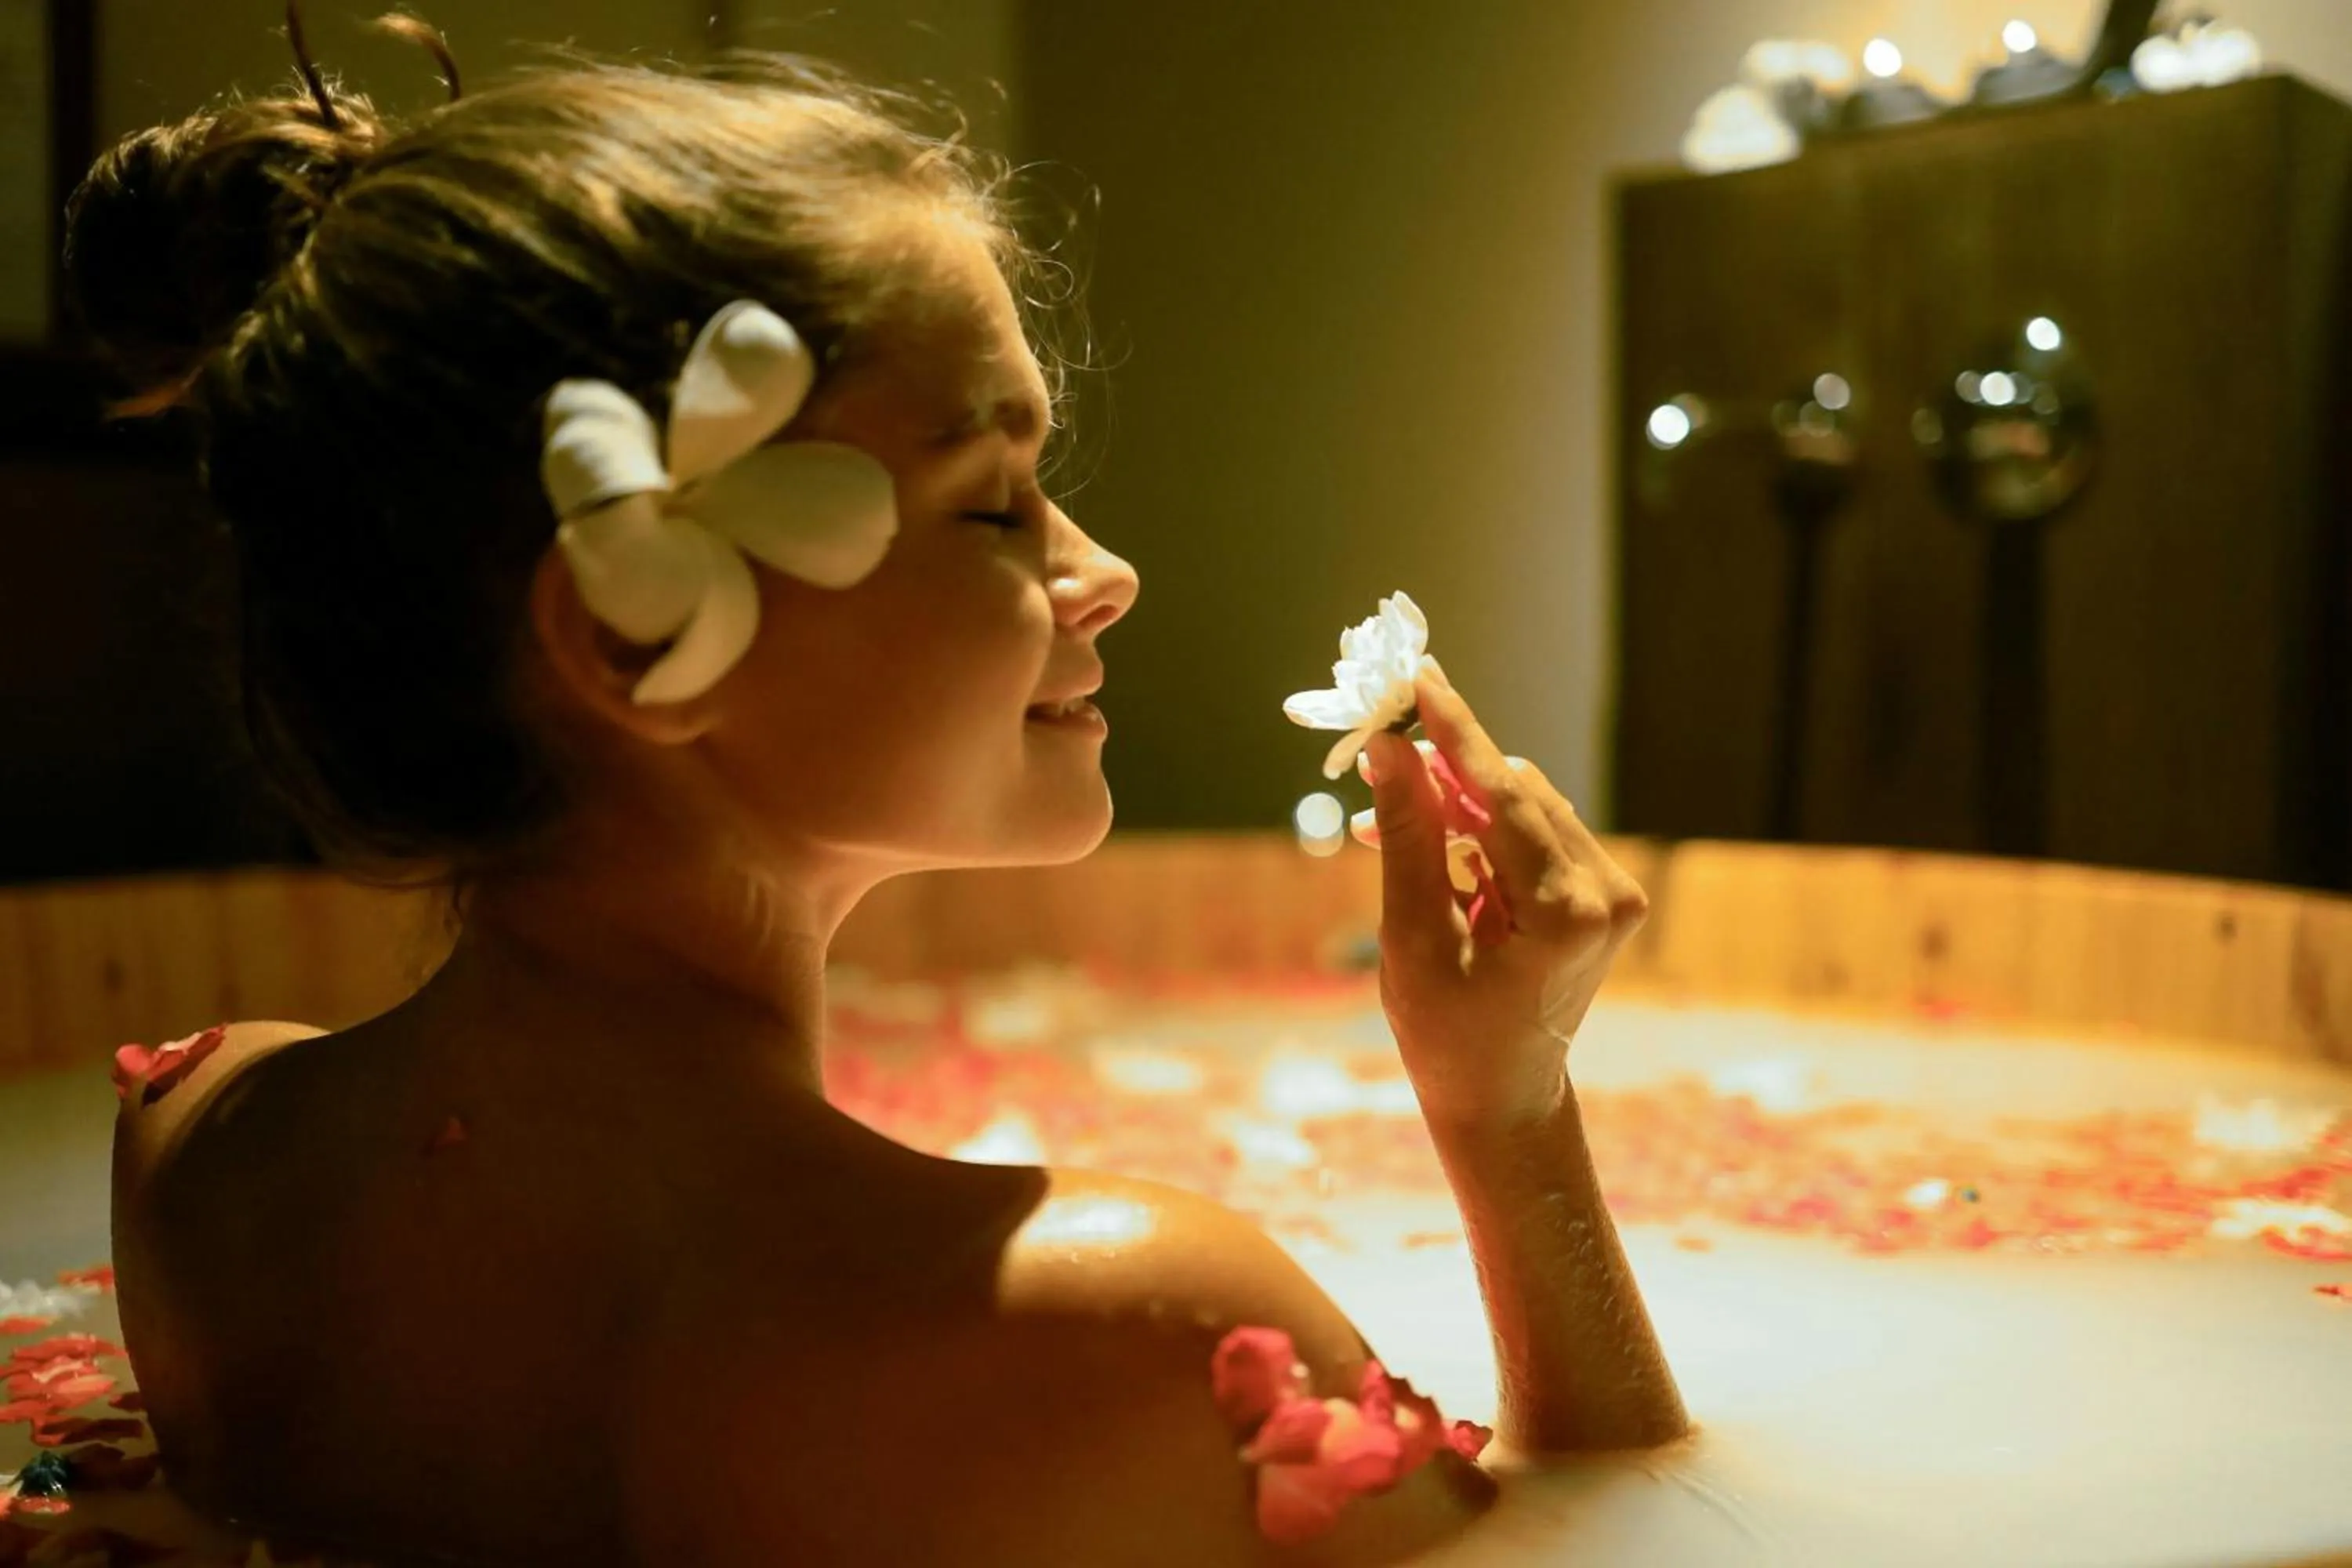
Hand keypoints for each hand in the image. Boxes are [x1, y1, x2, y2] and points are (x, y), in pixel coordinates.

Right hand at [1360, 668, 1648, 1126]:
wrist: (1503, 1099)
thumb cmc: (1448, 1036)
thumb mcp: (1414, 938)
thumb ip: (1407, 838)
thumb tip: (1390, 749)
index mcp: (1566, 914)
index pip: (1506, 794)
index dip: (1456, 732)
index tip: (1417, 677)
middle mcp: (1605, 894)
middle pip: (1516, 791)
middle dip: (1443, 768)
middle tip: (1376, 748)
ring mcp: (1612, 894)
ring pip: (1524, 806)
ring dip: (1454, 801)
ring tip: (1383, 820)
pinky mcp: (1602, 896)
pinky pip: (1533, 834)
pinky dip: (1478, 830)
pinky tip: (1425, 844)